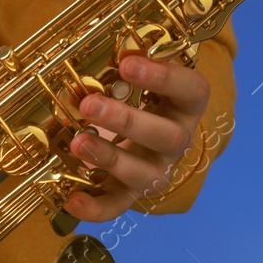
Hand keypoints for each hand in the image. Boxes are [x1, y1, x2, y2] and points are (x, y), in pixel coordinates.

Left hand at [62, 54, 209, 222]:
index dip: (164, 77)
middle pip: (166, 136)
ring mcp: (156, 170)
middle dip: (126, 121)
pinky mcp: (132, 194)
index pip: (192, 90)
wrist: (139, 139)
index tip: (127, 64)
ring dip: (109, 158)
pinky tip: (71, 200)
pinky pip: (118, 206)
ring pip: (143, 173)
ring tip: (77, 143)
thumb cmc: (135, 98)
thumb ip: (122, 69)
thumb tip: (92, 53)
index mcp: (184, 106)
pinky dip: (95, 208)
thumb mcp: (134, 81)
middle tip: (89, 104)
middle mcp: (176, 140)